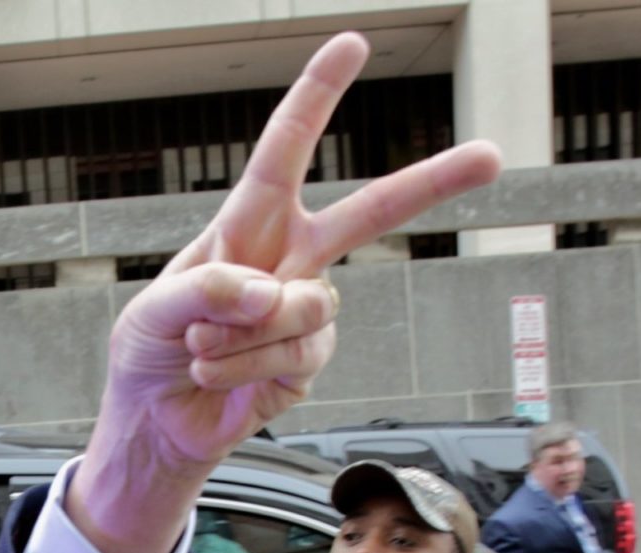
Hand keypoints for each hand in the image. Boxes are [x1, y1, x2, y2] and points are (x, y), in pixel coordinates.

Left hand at [68, 32, 502, 552]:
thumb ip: (204, 291)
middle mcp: (290, 261)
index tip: (352, 44)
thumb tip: (269, 291)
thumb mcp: (151, 311)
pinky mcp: (308, 364)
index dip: (317, 97)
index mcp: (248, 225)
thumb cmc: (147, 351)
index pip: (285, 152)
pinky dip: (244, 370)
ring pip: (306, 309)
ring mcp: (306, 313)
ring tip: (199, 349)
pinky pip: (296, 358)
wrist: (153, 421)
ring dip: (241, 337)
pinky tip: (217, 376)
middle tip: (493, 154)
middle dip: (434, 181)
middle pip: (373, 213)